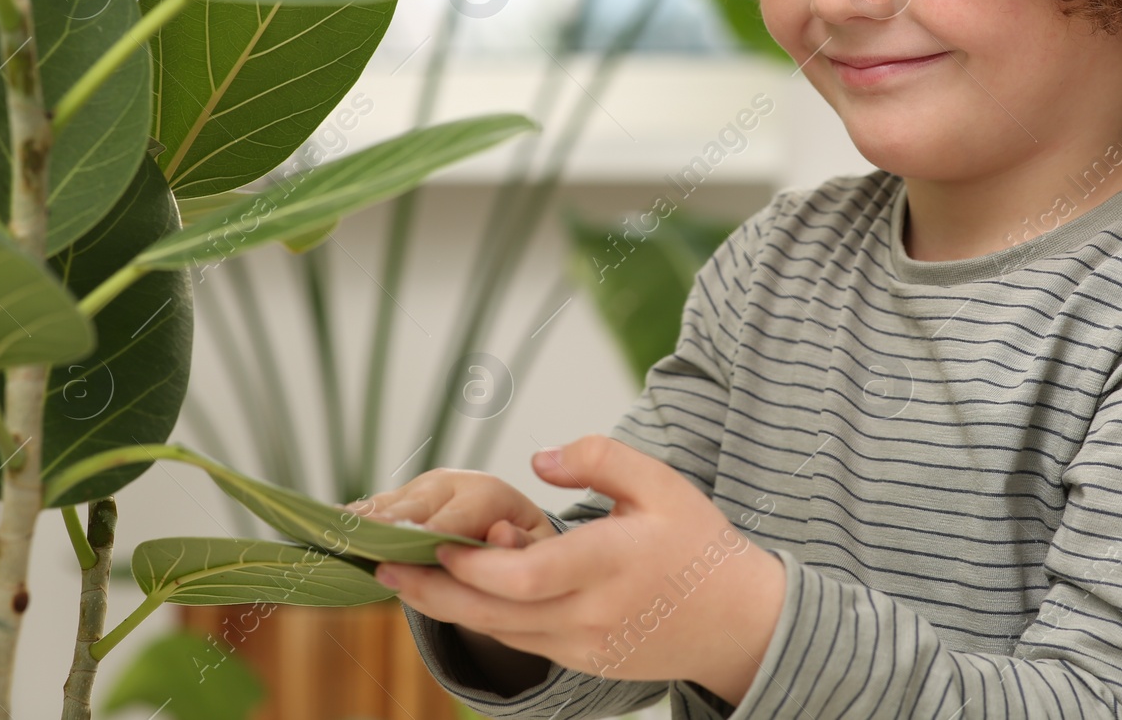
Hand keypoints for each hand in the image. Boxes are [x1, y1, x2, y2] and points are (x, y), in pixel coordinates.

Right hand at [349, 467, 557, 548]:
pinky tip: (327, 529)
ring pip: (386, 508)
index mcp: (487, 493)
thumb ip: (524, 548)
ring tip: (331, 535)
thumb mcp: (539, 552)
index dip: (431, 536)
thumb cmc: (525, 547)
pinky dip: (352, 521)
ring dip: (361, 524)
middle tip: (359, 547)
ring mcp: (418, 490)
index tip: (405, 551)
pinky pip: (371, 511)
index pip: (455, 518)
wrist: (509, 527)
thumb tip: (502, 537)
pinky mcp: (397, 500)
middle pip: (411, 510)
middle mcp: (448, 484)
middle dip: (388, 530)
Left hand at [374, 435, 786, 705]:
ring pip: (502, 634)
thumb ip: (600, 458)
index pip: (526, 577)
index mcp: (611, 565)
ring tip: (403, 579)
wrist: (739, 621)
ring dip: (450, 608)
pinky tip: (458, 594)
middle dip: (432, 594)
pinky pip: (523, 643)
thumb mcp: (660, 482)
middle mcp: (593, 615)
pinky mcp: (584, 663)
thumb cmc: (698, 542)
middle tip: (383, 569)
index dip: (472, 567)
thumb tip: (538, 460)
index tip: (431, 544)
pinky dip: (486, 619)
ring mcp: (586, 647)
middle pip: (495, 615)